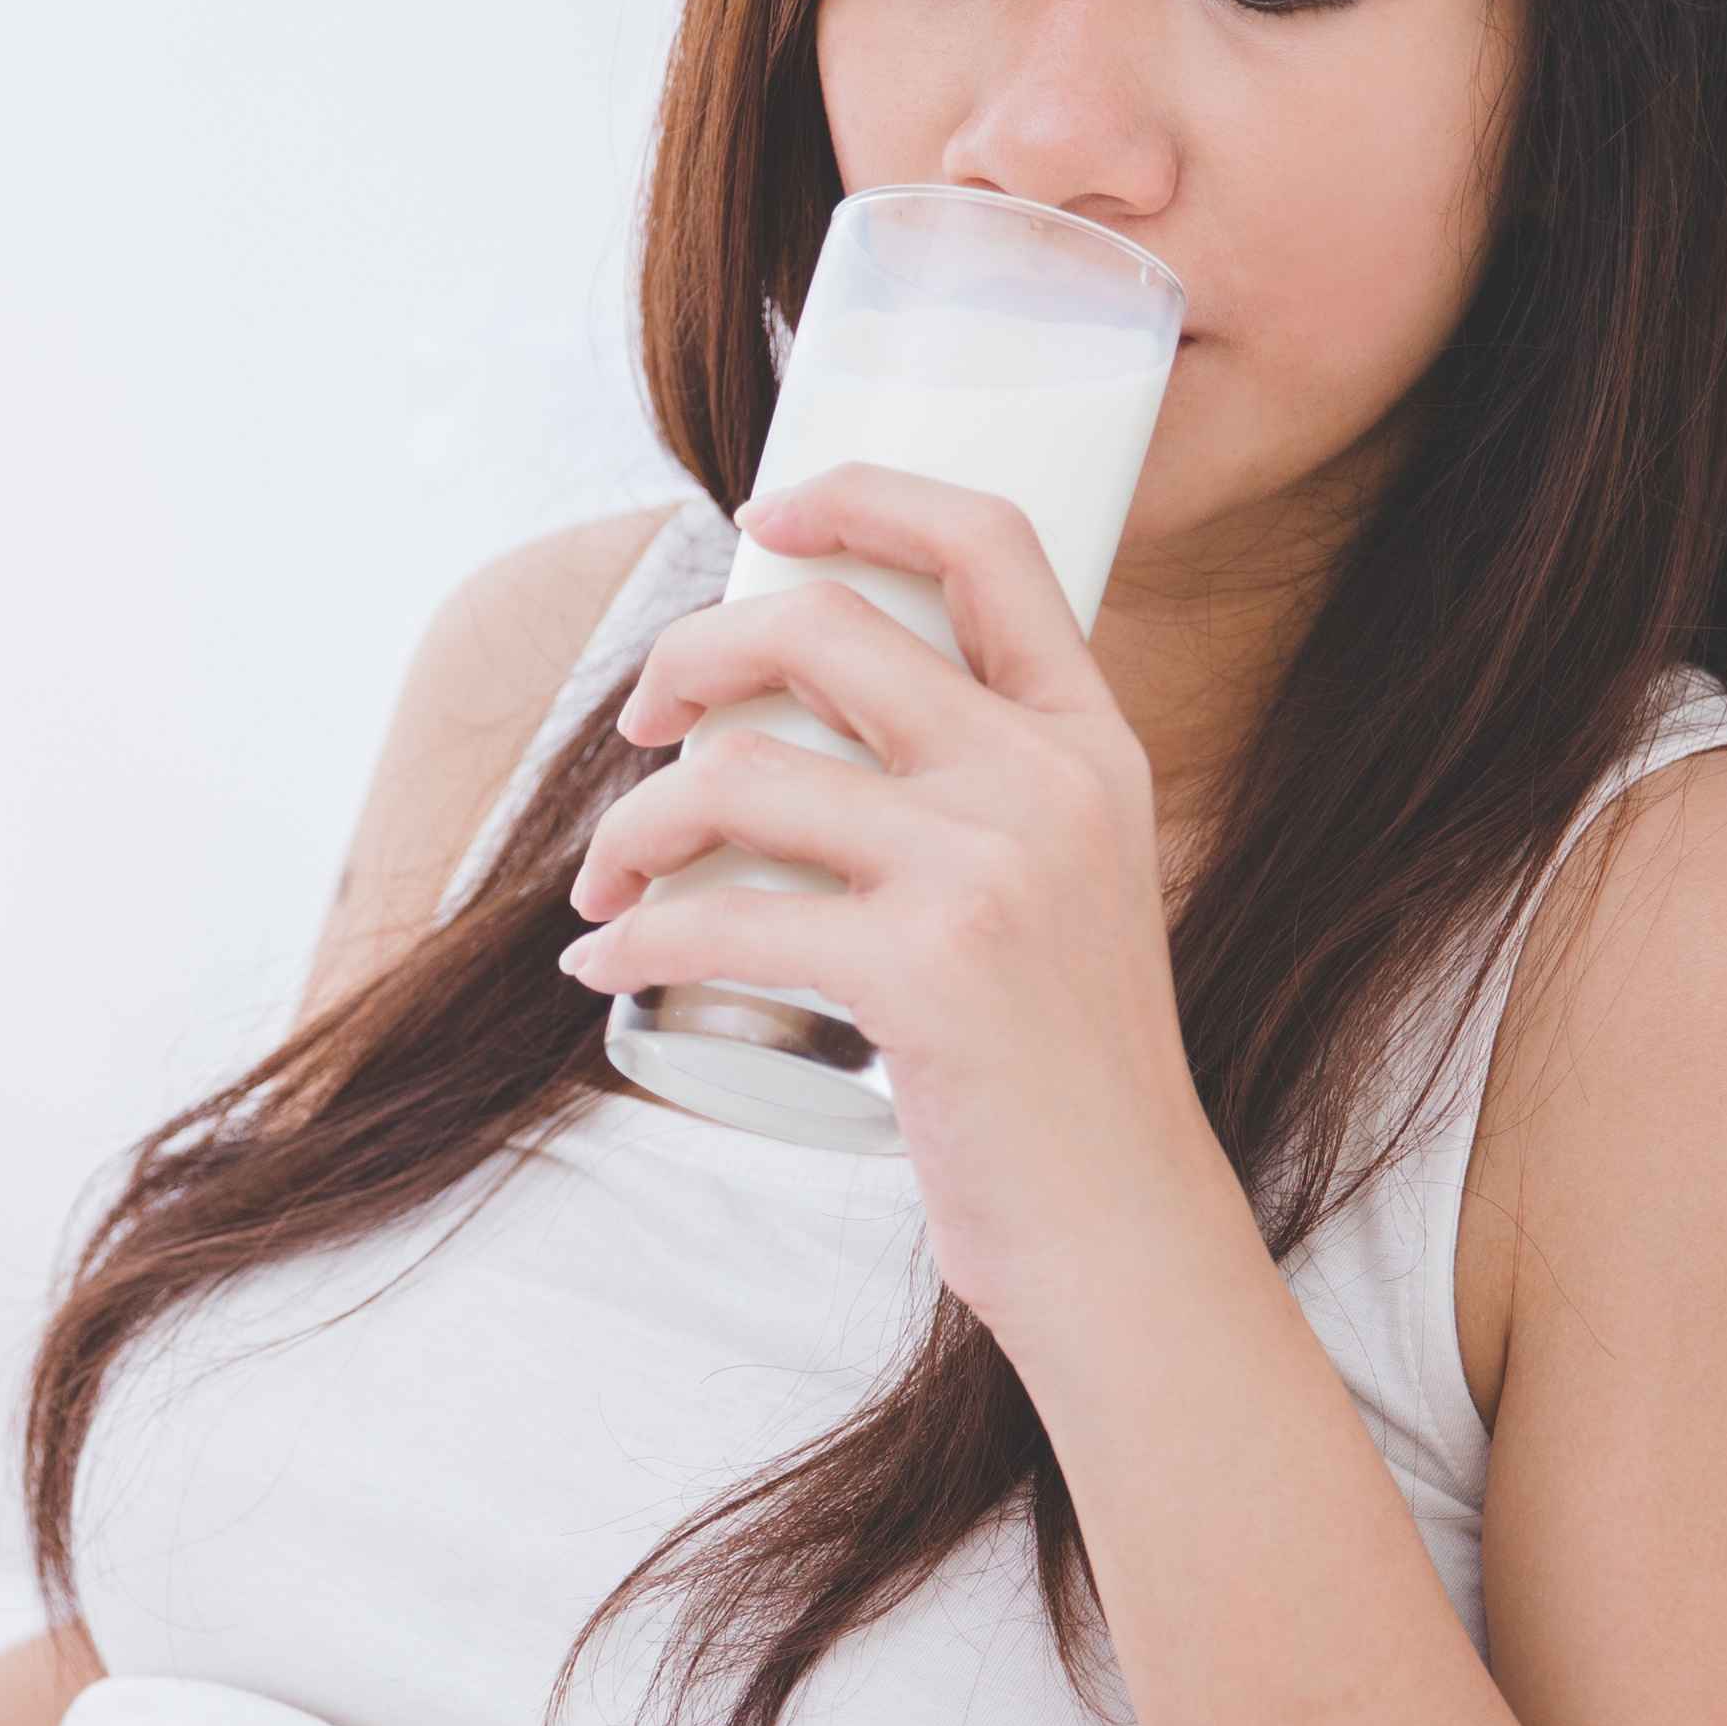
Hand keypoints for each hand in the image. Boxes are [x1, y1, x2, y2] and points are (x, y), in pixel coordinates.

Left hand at [556, 457, 1234, 1341]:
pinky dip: (633, 940)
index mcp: (1087, 742)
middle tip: (638, 732)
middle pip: (821, 631)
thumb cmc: (1059, 1072)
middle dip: (687, 662)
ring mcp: (990, 871)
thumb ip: (980, 794)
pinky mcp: (925, 972)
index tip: (764, 520)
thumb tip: (793, 731)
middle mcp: (1047, 782)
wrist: (1121, 1228)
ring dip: (631, 829)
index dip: (863, 497)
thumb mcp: (1066, 888)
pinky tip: (607, 967)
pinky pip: (722, 916)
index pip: (990, 545)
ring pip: (739, 775)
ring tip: (605, 892)